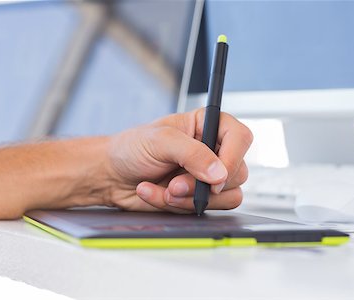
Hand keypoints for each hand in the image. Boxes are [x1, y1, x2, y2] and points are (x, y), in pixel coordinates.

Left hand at [106, 108, 252, 212]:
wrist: (112, 174)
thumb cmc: (132, 148)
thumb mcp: (160, 141)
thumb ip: (192, 153)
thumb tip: (219, 173)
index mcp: (207, 125)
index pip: (240, 138)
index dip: (233, 158)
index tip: (215, 175)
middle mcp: (212, 150)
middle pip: (237, 172)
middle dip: (203, 185)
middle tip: (175, 184)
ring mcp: (207, 176)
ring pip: (226, 196)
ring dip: (192, 198)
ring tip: (165, 189)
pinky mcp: (199, 197)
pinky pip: (207, 209)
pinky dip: (180, 207)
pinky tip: (158, 194)